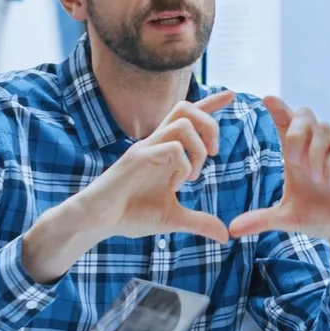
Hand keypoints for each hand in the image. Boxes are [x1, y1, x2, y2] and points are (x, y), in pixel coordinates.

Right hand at [21, 90, 234, 282]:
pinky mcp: (135, 159)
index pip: (189, 117)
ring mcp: (145, 149)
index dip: (211, 103)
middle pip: (186, 108)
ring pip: (182, 124)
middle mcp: (156, 143)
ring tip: (192, 177)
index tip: (231, 95)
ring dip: (197, 149)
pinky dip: (182, 165)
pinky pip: (170, 148)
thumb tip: (225, 235)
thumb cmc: (130, 214)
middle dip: (210, 125)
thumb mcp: (173, 219)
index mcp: (165, 150)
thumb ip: (199, 222)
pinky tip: (175, 186)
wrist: (98, 222)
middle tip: (213, 154)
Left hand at [229, 97, 329, 296]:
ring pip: (324, 129)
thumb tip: (231, 229)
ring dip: (315, 152)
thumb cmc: (320, 218)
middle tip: (293, 160)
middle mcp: (316, 147)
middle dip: (296, 131)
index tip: (267, 98)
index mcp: (297, 155)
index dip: (278, 109)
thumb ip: (262, 220)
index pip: (285, 123)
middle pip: (305, 115)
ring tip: (316, 178)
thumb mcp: (288, 219)